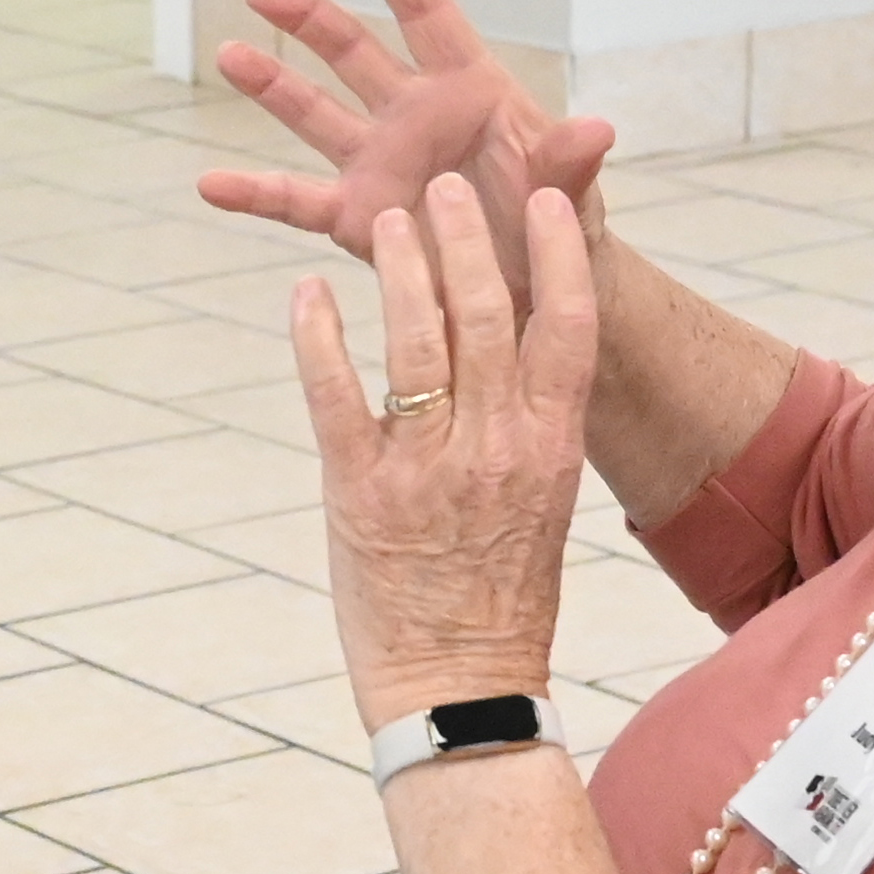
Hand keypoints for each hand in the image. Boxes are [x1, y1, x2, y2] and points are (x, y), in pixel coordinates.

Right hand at [200, 0, 617, 312]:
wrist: (535, 292)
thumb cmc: (558, 227)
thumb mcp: (569, 195)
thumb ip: (569, 162)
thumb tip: (598, 127)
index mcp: (468, 91)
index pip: (427, 16)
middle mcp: (412, 116)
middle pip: (353, 52)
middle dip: (310, 18)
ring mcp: (377, 164)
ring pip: (314, 113)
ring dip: (272, 84)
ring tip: (229, 55)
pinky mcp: (354, 217)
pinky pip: (295, 202)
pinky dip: (253, 195)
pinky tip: (209, 185)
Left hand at [291, 172, 596, 732]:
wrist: (459, 688)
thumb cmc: (502, 594)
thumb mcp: (541, 499)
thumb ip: (531, 421)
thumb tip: (518, 343)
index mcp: (551, 448)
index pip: (567, 328)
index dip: (557, 255)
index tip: (548, 199)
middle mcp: (496, 448)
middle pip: (487, 314)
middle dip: (465, 238)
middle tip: (445, 185)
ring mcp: (427, 467)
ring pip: (416, 340)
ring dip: (400, 268)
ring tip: (385, 217)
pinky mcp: (360, 491)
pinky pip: (335, 394)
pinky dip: (318, 336)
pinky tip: (306, 293)